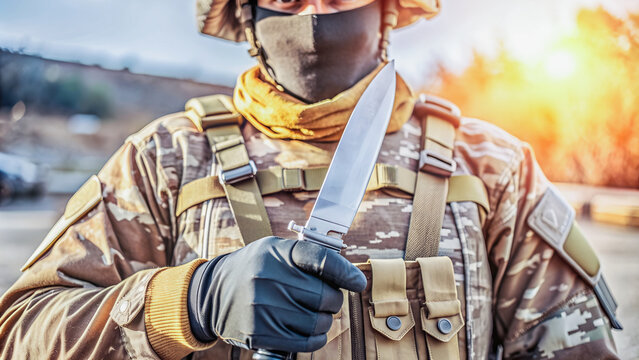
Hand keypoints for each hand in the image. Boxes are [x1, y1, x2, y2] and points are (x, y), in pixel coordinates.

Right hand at [187, 236, 366, 352]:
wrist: (212, 293)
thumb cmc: (255, 269)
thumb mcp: (275, 251)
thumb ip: (308, 257)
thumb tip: (349, 277)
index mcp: (275, 252)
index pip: (320, 260)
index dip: (345, 272)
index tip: (357, 283)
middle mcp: (266, 278)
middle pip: (325, 296)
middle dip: (333, 300)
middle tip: (326, 299)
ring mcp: (261, 307)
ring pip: (318, 322)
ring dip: (324, 321)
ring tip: (313, 314)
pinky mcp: (259, 333)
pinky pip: (305, 342)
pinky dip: (315, 338)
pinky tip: (310, 330)